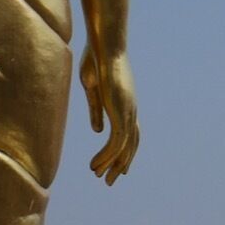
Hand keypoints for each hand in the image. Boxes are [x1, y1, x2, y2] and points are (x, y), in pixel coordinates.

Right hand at [79, 43, 139, 183]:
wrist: (104, 44)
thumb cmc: (96, 59)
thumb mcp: (92, 88)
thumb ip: (96, 109)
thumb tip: (98, 131)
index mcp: (125, 102)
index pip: (131, 134)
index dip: (126, 151)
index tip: (120, 166)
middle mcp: (130, 109)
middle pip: (132, 145)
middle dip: (121, 164)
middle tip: (111, 180)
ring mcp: (128, 111)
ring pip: (124, 147)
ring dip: (112, 164)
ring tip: (100, 177)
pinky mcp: (120, 112)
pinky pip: (116, 143)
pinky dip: (106, 156)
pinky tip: (95, 165)